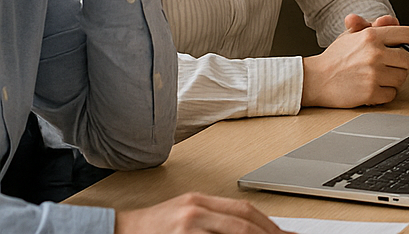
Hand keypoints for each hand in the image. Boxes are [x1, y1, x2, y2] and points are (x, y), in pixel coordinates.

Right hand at [115, 192, 282, 232]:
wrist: (115, 231)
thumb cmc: (151, 229)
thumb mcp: (185, 216)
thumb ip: (215, 221)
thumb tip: (248, 229)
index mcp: (199, 201)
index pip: (245, 211)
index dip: (269, 224)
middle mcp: (195, 211)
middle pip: (243, 224)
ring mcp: (186, 226)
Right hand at [301, 14, 408, 107]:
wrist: (315, 79)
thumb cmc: (335, 58)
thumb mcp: (351, 35)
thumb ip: (372, 26)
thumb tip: (387, 20)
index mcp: (372, 35)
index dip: (407, 42)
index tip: (401, 48)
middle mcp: (375, 53)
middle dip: (400, 64)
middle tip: (388, 66)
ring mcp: (373, 74)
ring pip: (402, 78)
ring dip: (393, 80)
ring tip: (378, 77)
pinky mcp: (370, 93)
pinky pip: (392, 94)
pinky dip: (385, 94)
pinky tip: (373, 88)